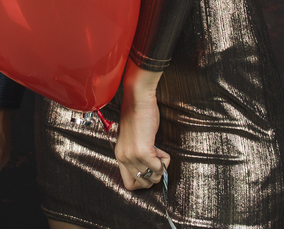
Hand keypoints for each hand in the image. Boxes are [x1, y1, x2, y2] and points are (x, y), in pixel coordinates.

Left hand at [115, 63, 168, 190]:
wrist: (138, 99)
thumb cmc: (138, 115)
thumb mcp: (132, 140)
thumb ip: (136, 154)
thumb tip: (149, 170)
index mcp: (119, 155)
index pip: (129, 184)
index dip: (143, 180)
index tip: (149, 167)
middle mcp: (123, 158)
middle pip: (143, 184)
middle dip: (154, 174)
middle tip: (156, 158)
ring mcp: (132, 155)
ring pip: (153, 177)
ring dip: (160, 167)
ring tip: (158, 151)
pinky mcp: (143, 151)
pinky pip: (159, 168)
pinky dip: (164, 161)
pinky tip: (160, 148)